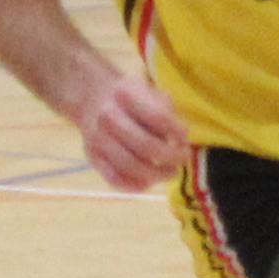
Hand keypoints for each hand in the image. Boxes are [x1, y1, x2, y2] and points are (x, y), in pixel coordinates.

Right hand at [70, 68, 188, 191]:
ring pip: (130, 165)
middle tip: (184, 157)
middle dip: (170, 156)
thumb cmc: (131, 98)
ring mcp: (98, 139)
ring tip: (171, 172)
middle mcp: (108, 117)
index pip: (156, 116)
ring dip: (156, 174)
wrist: (92, 100)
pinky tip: (149, 182)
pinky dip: (134, 185)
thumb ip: (166, 112)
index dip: (174, 130)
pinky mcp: (93, 157)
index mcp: (124, 95)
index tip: (186, 135)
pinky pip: (114, 178)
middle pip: (145, 145)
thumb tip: (181, 138)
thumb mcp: (150, 92)